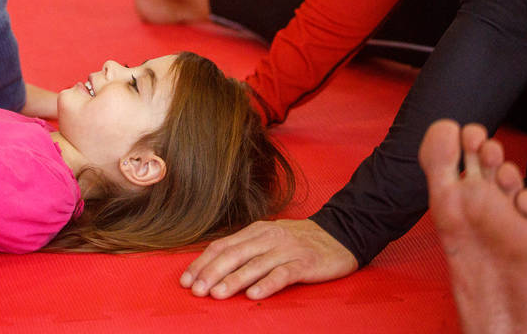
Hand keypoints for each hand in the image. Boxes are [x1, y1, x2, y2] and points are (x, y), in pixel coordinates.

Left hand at [180, 219, 358, 299]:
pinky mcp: (304, 263)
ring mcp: (286, 249)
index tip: (186, 280)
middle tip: (196, 290)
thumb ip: (246, 250)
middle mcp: (267, 238)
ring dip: (233, 281)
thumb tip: (214, 267)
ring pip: (254, 265)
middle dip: (210, 273)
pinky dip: (266, 284)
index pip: (221, 246)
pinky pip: (282, 274)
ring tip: (217, 294)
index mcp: (254, 231)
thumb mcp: (268, 239)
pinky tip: (253, 295)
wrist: (341, 235)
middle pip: (232, 255)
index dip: (201, 263)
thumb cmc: (299, 241)